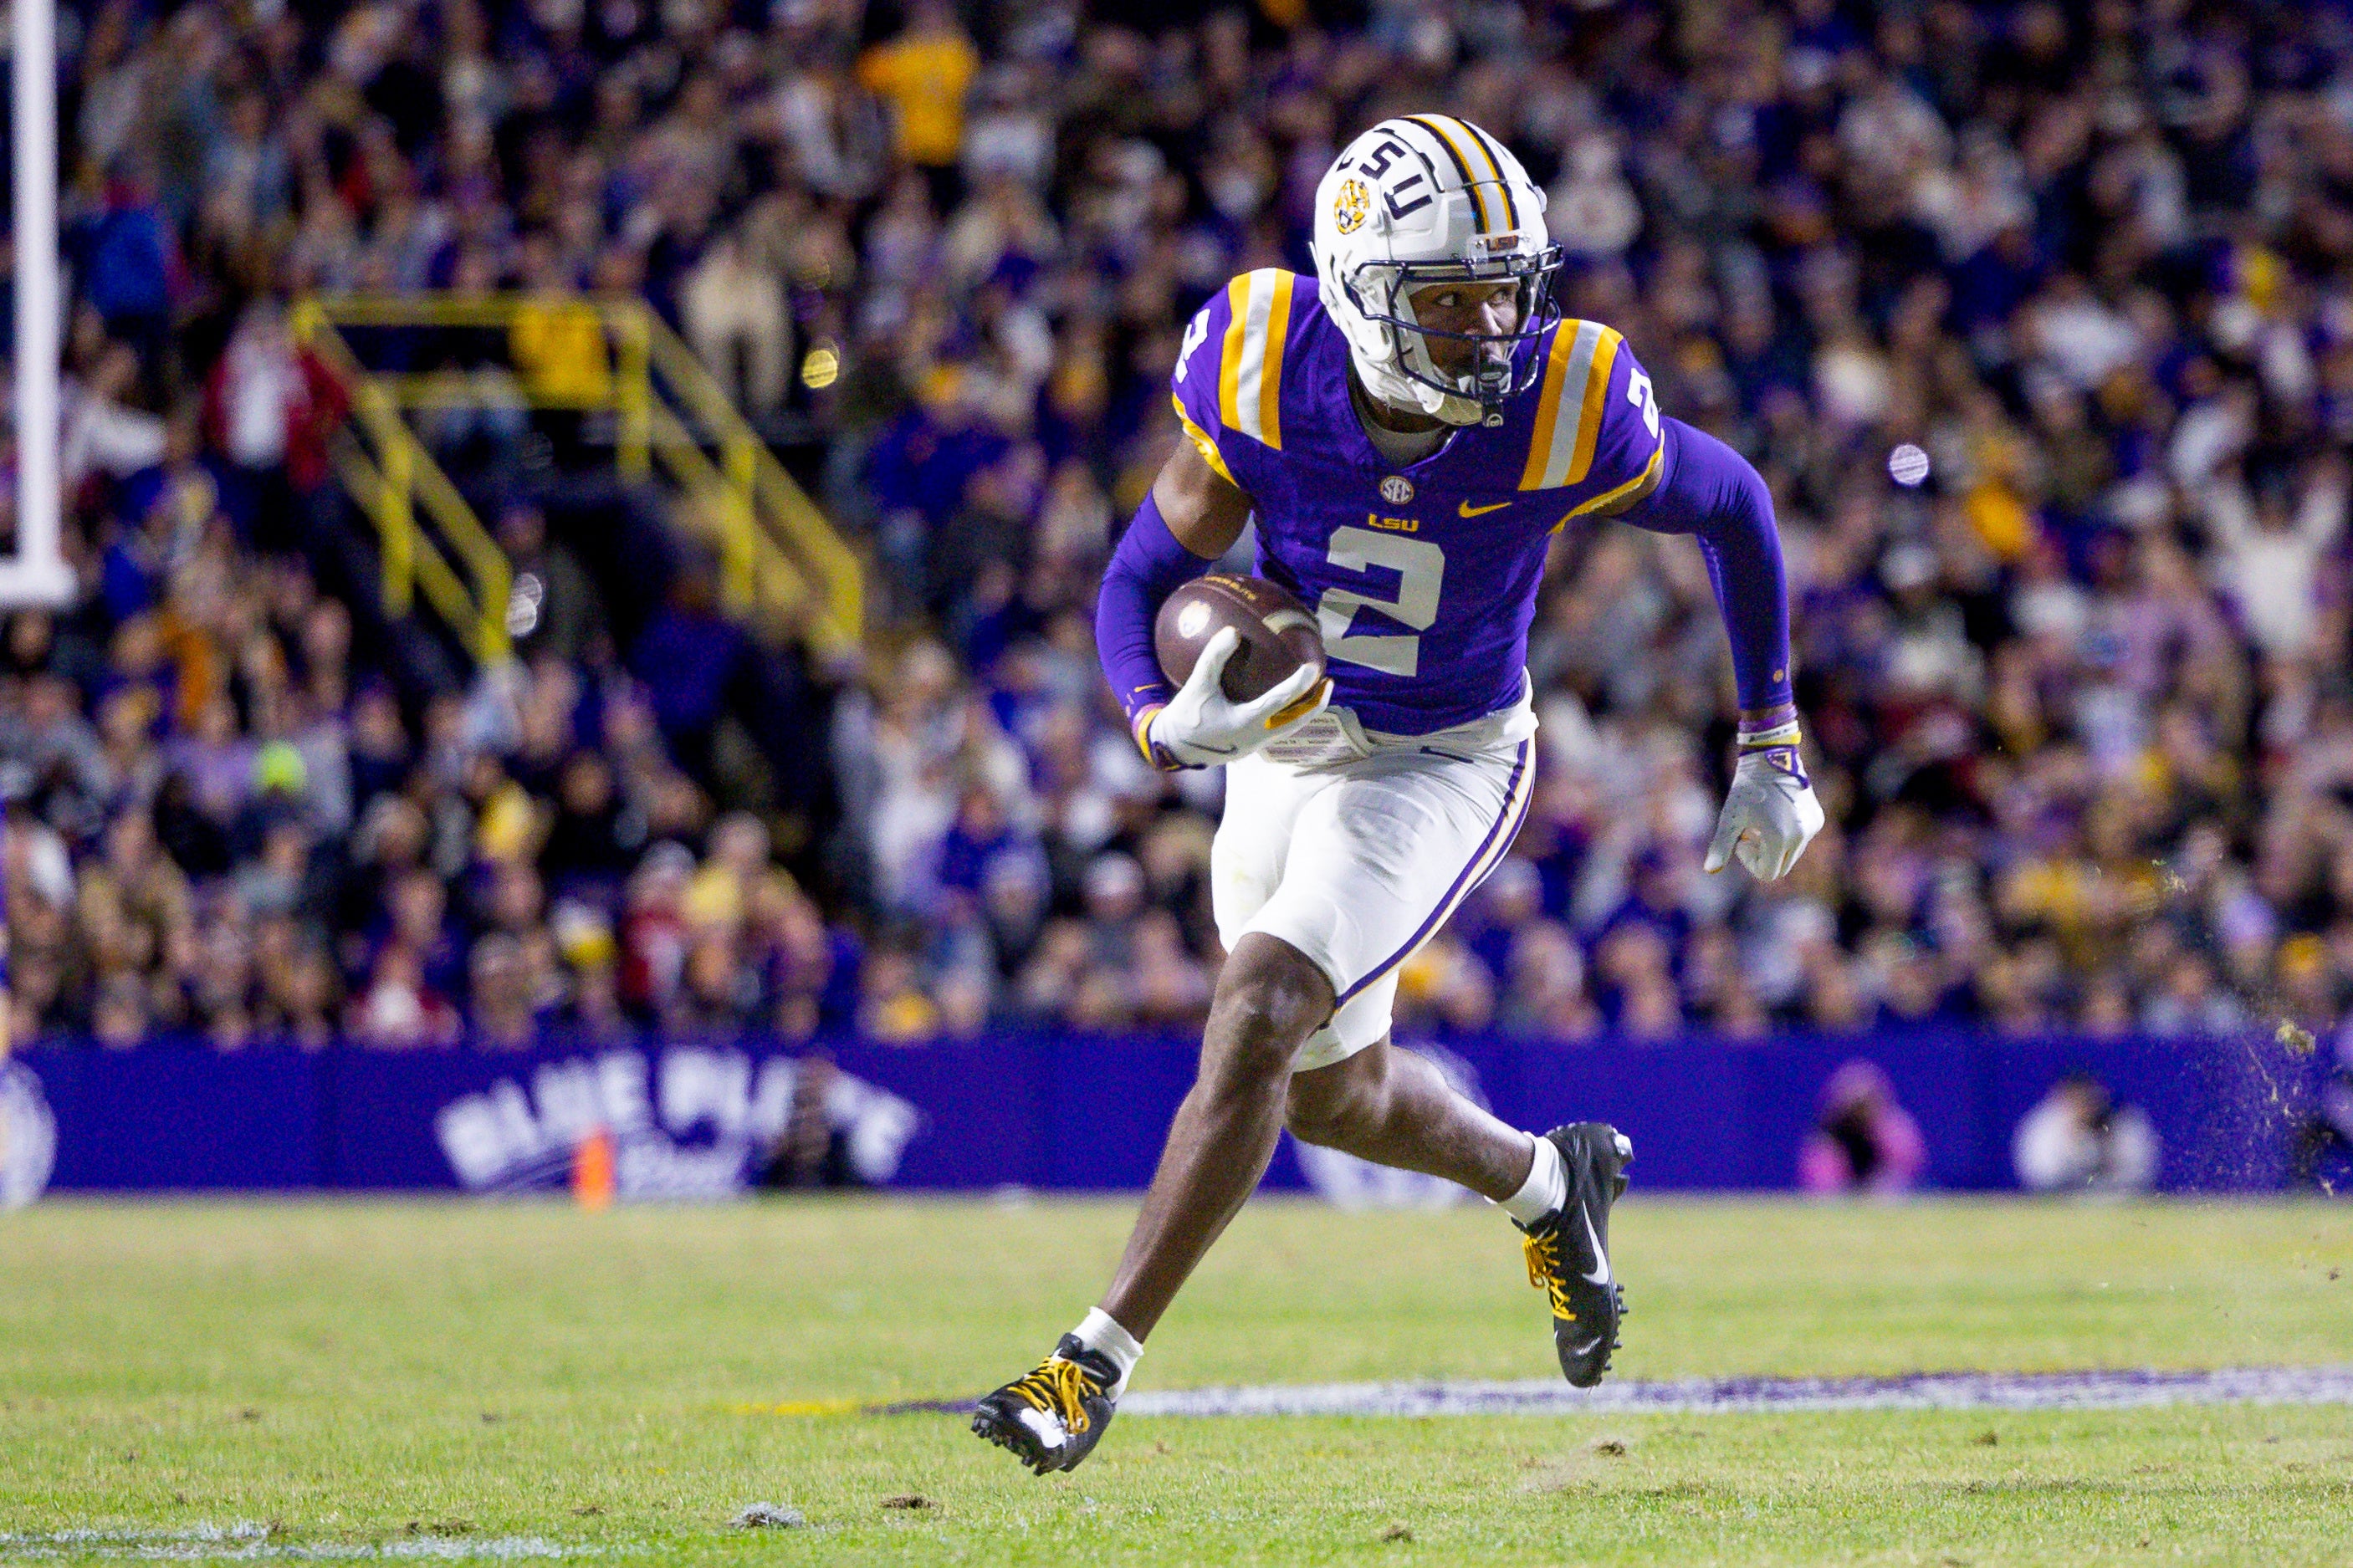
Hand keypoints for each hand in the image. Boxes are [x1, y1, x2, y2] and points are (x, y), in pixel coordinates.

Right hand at [1146, 627, 1330, 766]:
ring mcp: (1256, 744)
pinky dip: (1290, 714)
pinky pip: (1279, 729)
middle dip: (1317, 703)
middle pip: (1298, 721)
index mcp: (1248, 723)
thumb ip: (1214, 657)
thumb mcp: (1197, 684)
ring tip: (1317, 692)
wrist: (1175, 748)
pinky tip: (1288, 701)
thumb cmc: (1186, 716)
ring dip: (1306, 710)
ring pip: (1291, 728)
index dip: (1300, 684)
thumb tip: (1233, 631)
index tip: (1314, 668)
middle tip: (1329, 682)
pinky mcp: (1251, 745)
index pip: (1282, 702)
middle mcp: (1258, 737)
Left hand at [1704, 744, 1823, 880]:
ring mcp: (1812, 828)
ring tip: (1762, 821)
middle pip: (1781, 867)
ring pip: (1791, 854)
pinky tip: (1776, 814)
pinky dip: (1788, 835)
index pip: (1767, 873)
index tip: (1742, 838)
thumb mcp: (1730, 818)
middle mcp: (1801, 837)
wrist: (1772, 759)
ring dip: (1775, 845)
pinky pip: (1801, 840)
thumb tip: (1709, 870)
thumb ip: (1721, 845)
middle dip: (1763, 855)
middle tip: (1751, 831)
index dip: (1750, 861)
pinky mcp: (1817, 820)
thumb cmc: (1747, 789)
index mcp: (1780, 839)